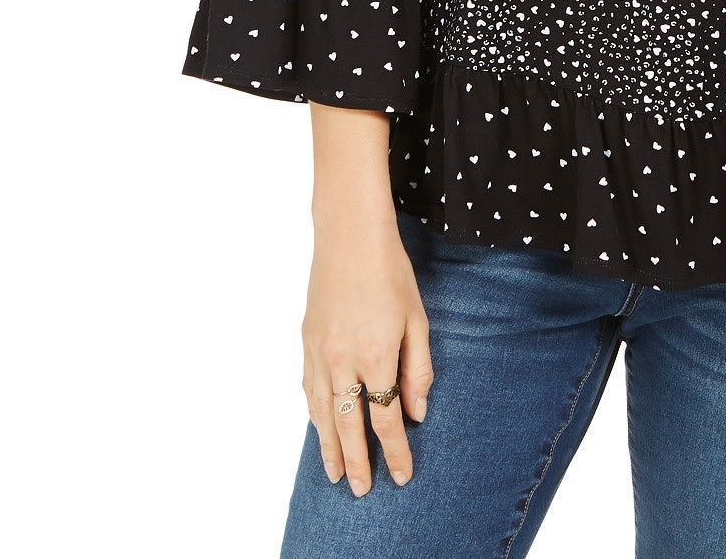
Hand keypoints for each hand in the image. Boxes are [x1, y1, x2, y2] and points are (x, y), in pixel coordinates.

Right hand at [301, 215, 433, 493]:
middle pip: (350, 425)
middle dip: (358, 461)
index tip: (401, 475)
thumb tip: (418, 411)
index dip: (395, 451)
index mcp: (376, 355)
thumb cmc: (390, 272)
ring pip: (322, 412)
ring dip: (330, 446)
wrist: (349, 236)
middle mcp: (343, 360)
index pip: (386, 419)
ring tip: (335, 473)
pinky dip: (314, 414)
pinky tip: (320, 427)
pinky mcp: (306, 341)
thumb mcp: (417, 318)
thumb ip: (418, 368)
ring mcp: (320, 352)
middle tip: (362, 490)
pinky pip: (308, 388)